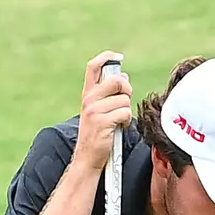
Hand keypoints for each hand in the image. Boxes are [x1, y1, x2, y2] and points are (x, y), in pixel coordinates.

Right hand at [76, 50, 133, 172]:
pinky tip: (119, 127)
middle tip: (124, 102)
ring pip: (124, 100)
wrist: (87, 158)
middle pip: (117, 81)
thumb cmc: (97, 135)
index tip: (118, 57)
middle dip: (127, 90)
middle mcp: (89, 99)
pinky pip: (125, 113)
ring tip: (118, 121)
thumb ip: (109, 94)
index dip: (106, 57)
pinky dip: (126, 121)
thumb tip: (123, 77)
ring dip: (126, 111)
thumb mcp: (99, 111)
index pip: (93, 67)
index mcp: (88, 94)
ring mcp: (94, 110)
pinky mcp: (102, 121)